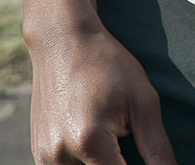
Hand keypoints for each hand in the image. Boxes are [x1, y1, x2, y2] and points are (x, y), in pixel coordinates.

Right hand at [27, 25, 174, 164]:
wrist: (63, 42)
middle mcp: (59, 155)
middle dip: (119, 164)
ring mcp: (44, 157)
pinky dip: (87, 164)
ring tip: (115, 140)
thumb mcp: (142, 100)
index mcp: (89, 141)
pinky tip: (99, 145)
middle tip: (128, 139)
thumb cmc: (107, 65)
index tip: (150, 161)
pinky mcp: (39, 154)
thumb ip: (156, 145)